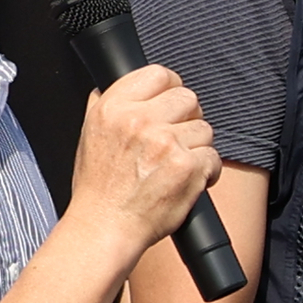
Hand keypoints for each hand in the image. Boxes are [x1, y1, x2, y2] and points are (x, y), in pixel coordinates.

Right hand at [65, 64, 218, 255]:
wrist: (104, 228)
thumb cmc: (98, 190)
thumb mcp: (89, 136)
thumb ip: (103, 106)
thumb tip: (112, 85)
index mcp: (113, 107)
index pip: (159, 74)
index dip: (171, 89)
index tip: (173, 105)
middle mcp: (138, 120)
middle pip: (187, 99)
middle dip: (188, 119)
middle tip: (176, 141)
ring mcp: (165, 142)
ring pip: (204, 128)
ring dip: (197, 147)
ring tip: (176, 166)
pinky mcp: (186, 166)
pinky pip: (213, 157)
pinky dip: (207, 172)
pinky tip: (187, 181)